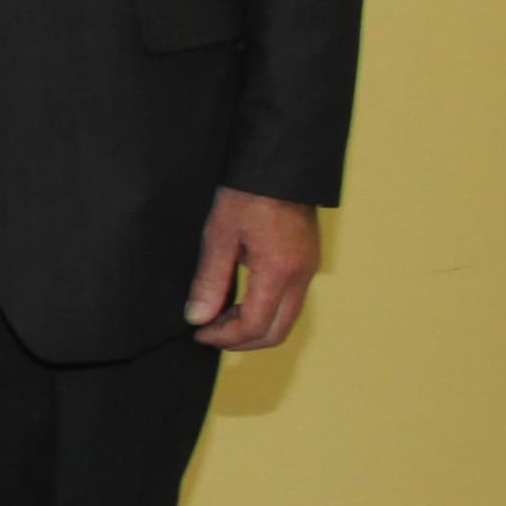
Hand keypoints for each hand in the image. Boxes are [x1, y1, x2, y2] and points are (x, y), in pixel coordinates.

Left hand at [185, 188, 321, 348]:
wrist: (280, 164)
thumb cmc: (247, 193)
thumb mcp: (219, 235)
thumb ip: (209, 280)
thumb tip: (197, 318)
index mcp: (278, 271)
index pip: (255, 326)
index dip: (225, 337)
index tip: (199, 332)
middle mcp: (301, 277)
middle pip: (276, 333)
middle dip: (241, 341)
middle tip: (210, 332)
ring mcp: (308, 270)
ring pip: (285, 320)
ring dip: (253, 327)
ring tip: (219, 315)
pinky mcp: (307, 262)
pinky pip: (289, 301)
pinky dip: (264, 310)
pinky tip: (238, 299)